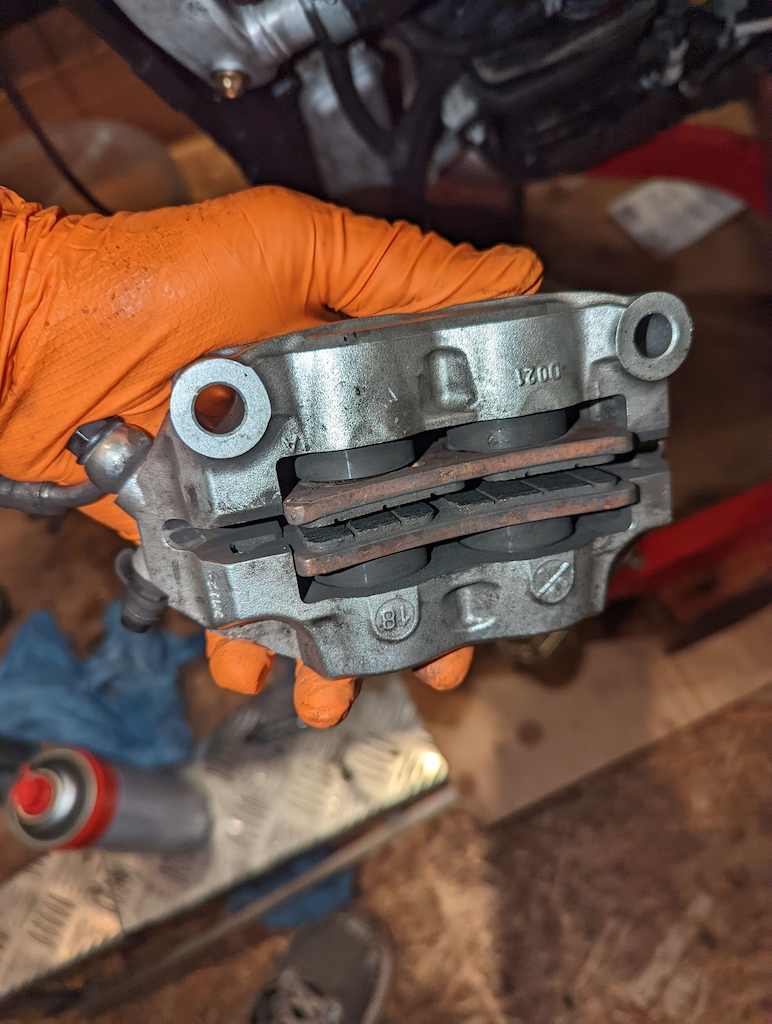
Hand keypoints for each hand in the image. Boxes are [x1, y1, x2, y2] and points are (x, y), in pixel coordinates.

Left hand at [0, 185, 541, 724]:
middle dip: (408, 604)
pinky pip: (236, 603)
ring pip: (314, 588)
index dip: (472, 512)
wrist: (29, 334)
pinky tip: (251, 666)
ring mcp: (259, 500)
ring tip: (336, 689)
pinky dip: (245, 643)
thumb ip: (395, 269)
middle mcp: (312, 451)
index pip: (434, 458)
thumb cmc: (144, 278)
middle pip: (383, 541)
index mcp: (347, 388)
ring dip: (331, 646)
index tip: (502, 562)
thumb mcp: (286, 248)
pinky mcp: (205, 535)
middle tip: (430, 654)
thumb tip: (513, 279)